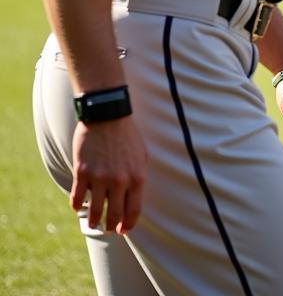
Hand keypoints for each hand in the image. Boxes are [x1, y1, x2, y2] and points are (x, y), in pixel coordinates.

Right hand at [70, 116, 146, 234]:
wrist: (107, 115)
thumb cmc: (127, 135)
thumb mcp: (141, 155)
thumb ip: (137, 177)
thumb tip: (133, 199)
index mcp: (137, 176)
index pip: (134, 210)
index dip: (129, 224)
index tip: (124, 231)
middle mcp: (119, 180)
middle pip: (114, 215)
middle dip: (111, 227)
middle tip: (108, 229)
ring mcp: (100, 177)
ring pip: (95, 211)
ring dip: (94, 221)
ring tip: (93, 223)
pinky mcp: (82, 172)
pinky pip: (77, 198)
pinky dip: (77, 206)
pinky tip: (79, 207)